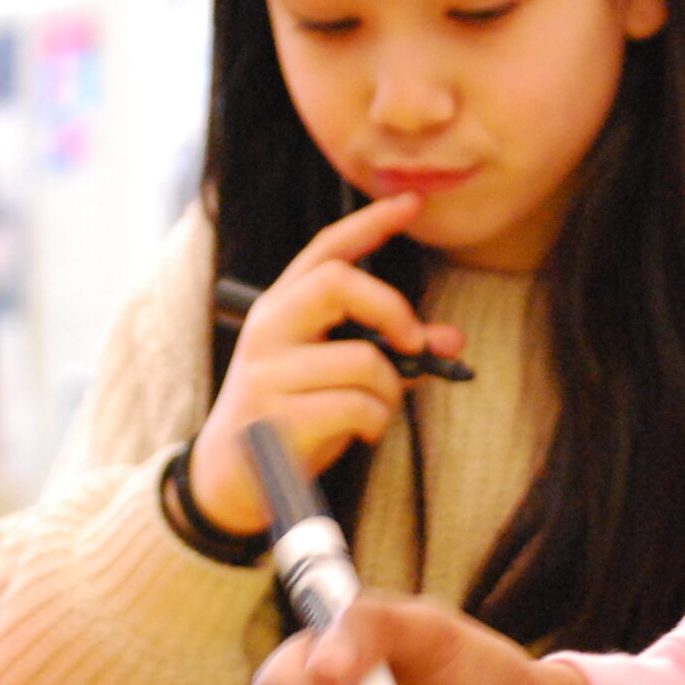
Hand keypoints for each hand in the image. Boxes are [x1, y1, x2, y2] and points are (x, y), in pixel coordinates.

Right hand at [187, 194, 464, 536]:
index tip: (411, 204)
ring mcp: (268, 373)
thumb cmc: (293, 415)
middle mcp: (268, 330)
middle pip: (336, 281)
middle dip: (390, 307)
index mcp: (281, 309)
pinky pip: (356, 406)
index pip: (326, 251)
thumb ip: (393, 353)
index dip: (370, 224)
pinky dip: (377, 420)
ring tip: (379, 410)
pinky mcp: (277, 419)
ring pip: (362, 360)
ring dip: (391, 390)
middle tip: (411, 341)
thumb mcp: (337, 375)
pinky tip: (365, 432)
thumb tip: (452, 340)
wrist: (232, 480)